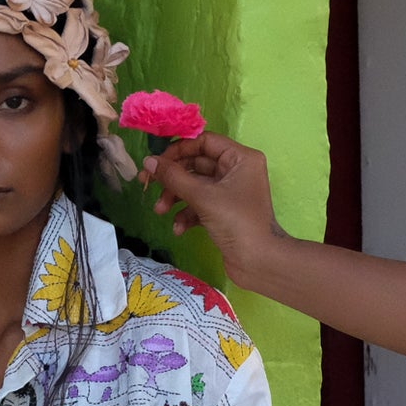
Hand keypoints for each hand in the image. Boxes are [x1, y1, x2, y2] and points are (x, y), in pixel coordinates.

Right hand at [139, 132, 285, 288]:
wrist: (258, 262)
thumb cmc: (237, 223)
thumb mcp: (203, 197)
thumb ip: (174, 177)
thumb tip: (148, 162)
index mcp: (239, 158)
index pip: (204, 142)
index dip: (178, 150)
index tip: (156, 163)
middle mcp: (236, 171)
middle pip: (196, 165)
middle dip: (172, 179)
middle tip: (147, 185)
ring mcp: (229, 193)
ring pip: (194, 187)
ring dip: (175, 198)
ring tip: (160, 212)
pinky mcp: (223, 212)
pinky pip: (199, 205)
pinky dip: (186, 214)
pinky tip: (179, 229)